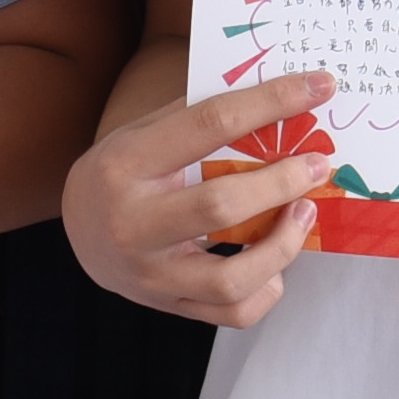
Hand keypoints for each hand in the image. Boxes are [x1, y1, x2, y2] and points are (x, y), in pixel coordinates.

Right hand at [58, 70, 338, 327]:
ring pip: (231, 277)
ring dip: (283, 246)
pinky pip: (234, 312)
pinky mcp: (170, 305)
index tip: (318, 87)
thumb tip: (279, 96)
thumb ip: (200, 116)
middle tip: (317, 165)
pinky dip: (267, 288)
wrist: (79, 231)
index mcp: (126, 164)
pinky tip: (276, 264)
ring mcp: (150, 273)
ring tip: (304, 214)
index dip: (270, 102)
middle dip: (281, 183)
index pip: (208, 125)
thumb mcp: (145, 132)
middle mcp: (133, 223)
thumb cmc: (125, 171)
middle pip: (220, 206)